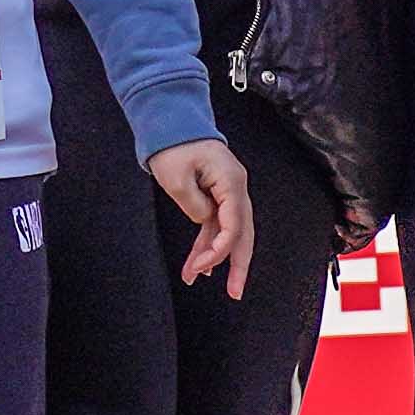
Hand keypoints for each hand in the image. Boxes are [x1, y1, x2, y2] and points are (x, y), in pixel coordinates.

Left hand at [151, 138, 256, 294]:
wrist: (171, 122)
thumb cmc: (174, 145)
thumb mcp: (177, 179)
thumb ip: (194, 207)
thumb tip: (205, 223)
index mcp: (231, 182)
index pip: (233, 226)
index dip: (218, 250)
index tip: (199, 267)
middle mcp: (236, 188)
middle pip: (243, 233)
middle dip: (238, 265)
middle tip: (235, 292)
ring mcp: (228, 192)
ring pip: (229, 232)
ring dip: (215, 256)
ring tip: (196, 278)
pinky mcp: (217, 194)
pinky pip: (216, 224)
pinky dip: (208, 243)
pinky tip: (199, 262)